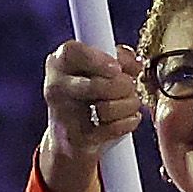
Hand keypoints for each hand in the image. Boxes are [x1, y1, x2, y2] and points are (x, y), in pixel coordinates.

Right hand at [38, 38, 142, 191]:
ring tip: (128, 103)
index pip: (72, 52)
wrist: (69, 136)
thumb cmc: (88, 93)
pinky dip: (128, 122)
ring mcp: (64, 115)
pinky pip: (114, 128)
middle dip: (123, 86)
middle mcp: (56, 87)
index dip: (99, 60)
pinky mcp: (76, 139)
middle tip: (129, 86)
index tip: (116, 68)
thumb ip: (119, 57)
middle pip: (95, 84)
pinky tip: (125, 119)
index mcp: (58, 63)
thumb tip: (136, 64)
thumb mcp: (98, 67)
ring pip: (107, 108)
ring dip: (128, 104)